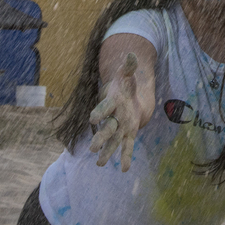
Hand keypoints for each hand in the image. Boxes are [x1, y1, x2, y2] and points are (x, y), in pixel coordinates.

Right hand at [88, 52, 142, 171]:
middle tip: (93, 149)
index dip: (99, 113)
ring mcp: (120, 128)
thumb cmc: (126, 86)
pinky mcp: (129, 134)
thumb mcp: (128, 75)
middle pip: (106, 129)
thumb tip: (132, 55)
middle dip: (100, 138)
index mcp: (111, 103)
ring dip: (107, 152)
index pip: (103, 109)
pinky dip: (126, 157)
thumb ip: (129, 66)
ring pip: (113, 142)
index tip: (92, 119)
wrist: (129, 98)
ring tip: (100, 164)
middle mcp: (113, 118)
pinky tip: (125, 169)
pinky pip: (127, 147)